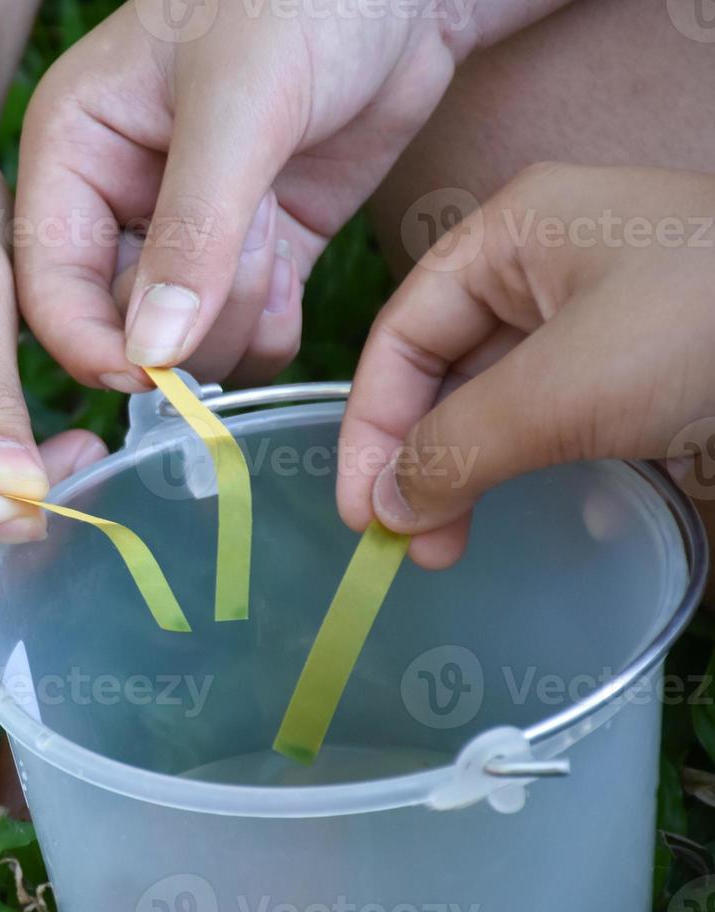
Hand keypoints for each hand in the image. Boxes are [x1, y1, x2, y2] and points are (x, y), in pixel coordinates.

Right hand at [14, 0, 567, 388]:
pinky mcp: (256, 254)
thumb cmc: (300, 1)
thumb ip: (191, 232)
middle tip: (249, 238)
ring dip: (235, 314)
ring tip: (274, 225)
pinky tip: (293, 271)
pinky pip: (241, 336)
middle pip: (117, 325)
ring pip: (183, 343)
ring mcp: (189, 236)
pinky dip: (269, 330)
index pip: (46, 283)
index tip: (149, 372)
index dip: (87, 341)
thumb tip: (151, 354)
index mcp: (74, 152)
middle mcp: (117, 202)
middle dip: (187, 312)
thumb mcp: (237, 107)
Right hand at [337, 163, 714, 566]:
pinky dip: (525, 468)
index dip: (370, 425)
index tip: (362, 513)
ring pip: (494, 401)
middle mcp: (545, 268)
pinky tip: (519, 513)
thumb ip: (458, 446)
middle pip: (440, 369)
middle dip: (416, 457)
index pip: (402, 332)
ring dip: (466, 472)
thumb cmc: (706, 330)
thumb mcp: (566, 387)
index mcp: (512, 234)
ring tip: (452, 545)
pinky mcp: (642, 371)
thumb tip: (386, 509)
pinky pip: (553, 419)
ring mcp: (599, 319)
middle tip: (411, 545)